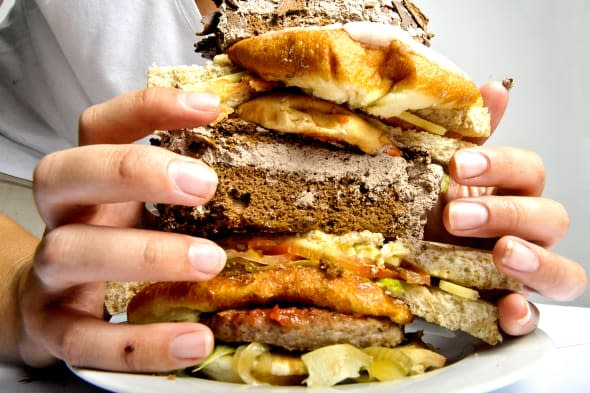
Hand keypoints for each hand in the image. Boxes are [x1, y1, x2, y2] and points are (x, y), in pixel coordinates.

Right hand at [16, 88, 226, 371]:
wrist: (51, 305)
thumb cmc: (114, 243)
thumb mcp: (143, 210)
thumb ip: (182, 193)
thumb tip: (267, 175)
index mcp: (88, 179)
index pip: (100, 126)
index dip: (148, 109)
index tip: (210, 107)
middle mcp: (63, 216)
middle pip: (68, 173)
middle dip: (135, 172)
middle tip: (204, 185)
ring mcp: (50, 272)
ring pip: (71, 251)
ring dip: (145, 253)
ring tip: (210, 261)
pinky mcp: (55, 327)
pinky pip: (85, 338)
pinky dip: (141, 341)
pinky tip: (193, 339)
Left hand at [426, 81, 586, 335]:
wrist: (410, 261)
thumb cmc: (433, 214)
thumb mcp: (441, 177)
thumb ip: (468, 136)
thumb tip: (493, 87)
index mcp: (510, 193)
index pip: (528, 171)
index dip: (501, 165)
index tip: (457, 165)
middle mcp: (526, 232)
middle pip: (549, 218)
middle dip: (506, 213)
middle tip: (455, 215)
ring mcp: (525, 274)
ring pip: (563, 271)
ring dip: (536, 261)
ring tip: (501, 254)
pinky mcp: (511, 309)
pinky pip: (534, 318)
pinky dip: (524, 315)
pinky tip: (507, 309)